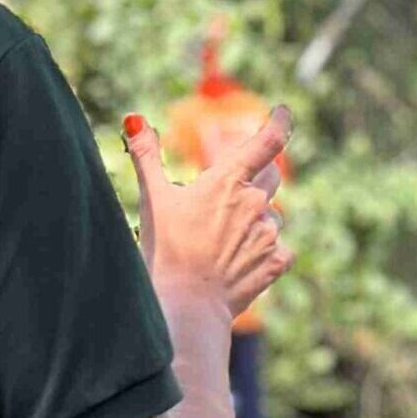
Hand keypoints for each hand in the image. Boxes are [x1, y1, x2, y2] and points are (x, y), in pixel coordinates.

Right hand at [124, 106, 293, 319]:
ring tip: (223, 240)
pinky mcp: (276, 262)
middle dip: (256, 178)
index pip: (267, 141)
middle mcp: (255, 203)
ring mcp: (269, 234)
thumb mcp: (153, 198)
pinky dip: (265, 250)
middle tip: (230, 194)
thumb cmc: (166, 249)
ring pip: (271, 216)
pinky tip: (241, 261)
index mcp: (228, 181)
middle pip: (271, 177)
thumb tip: (134, 120)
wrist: (187, 305)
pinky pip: (280, 248)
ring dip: (256, 219)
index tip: (282, 112)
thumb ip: (146, 156)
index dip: (278, 122)